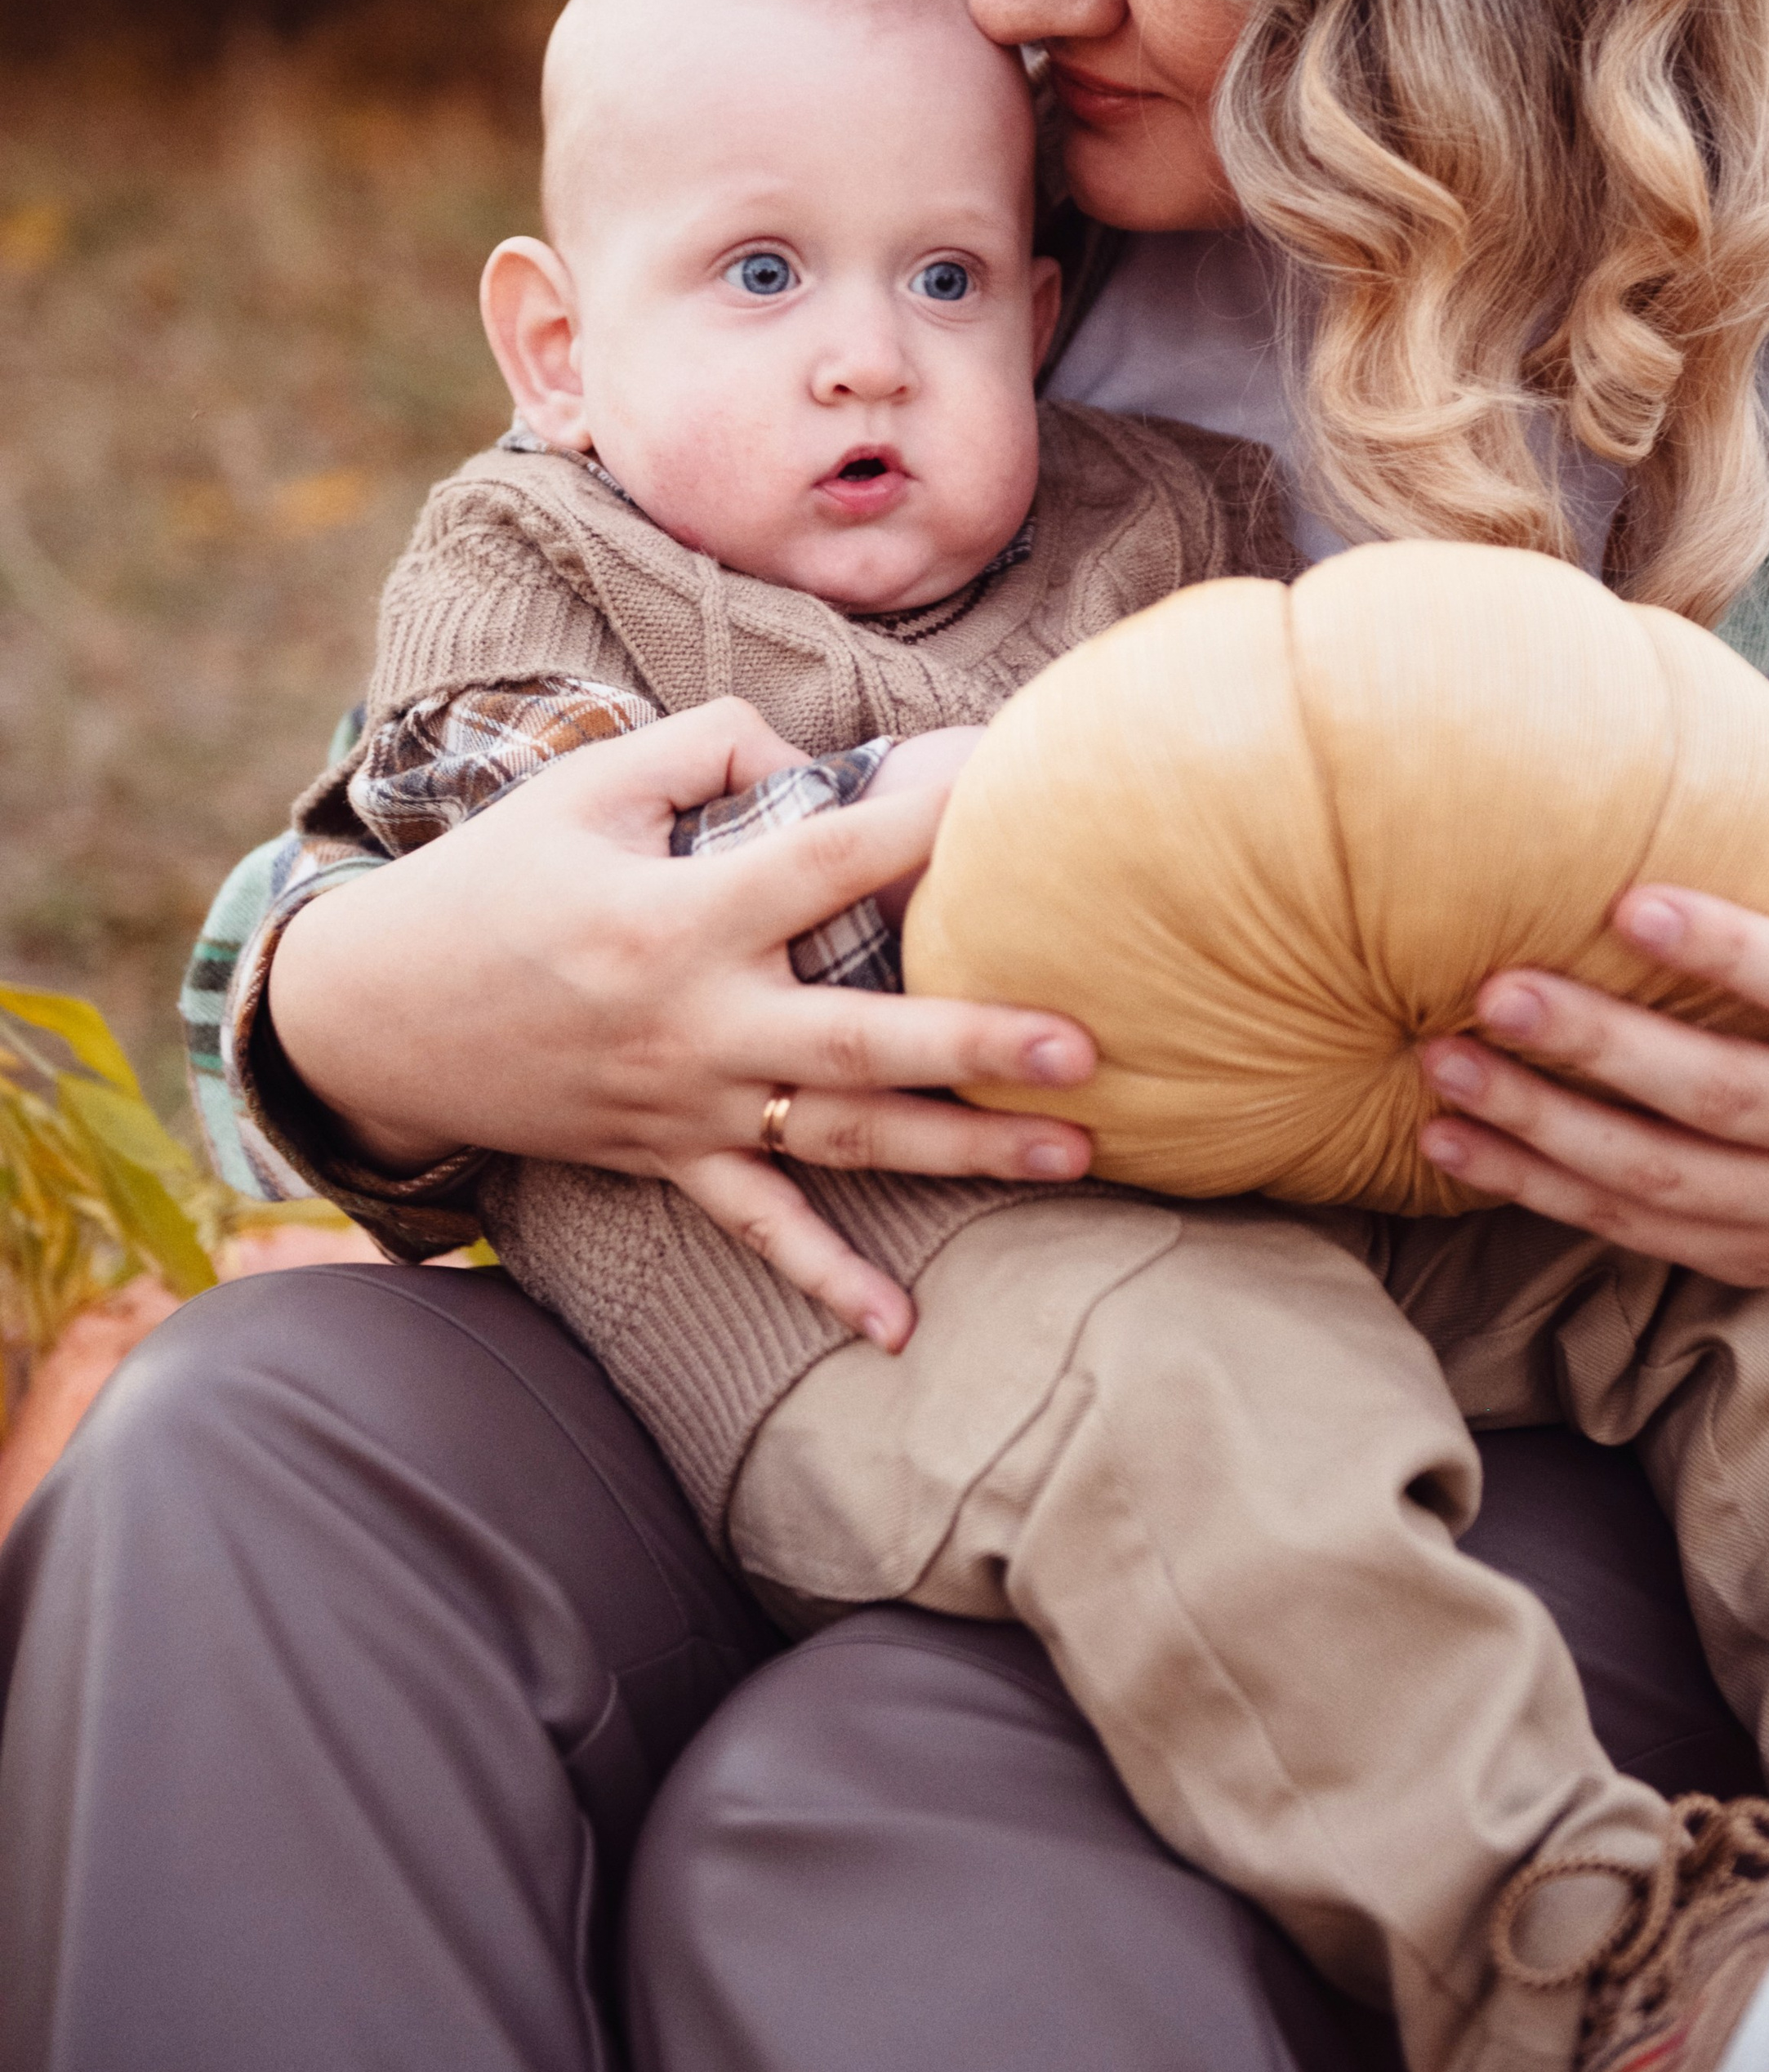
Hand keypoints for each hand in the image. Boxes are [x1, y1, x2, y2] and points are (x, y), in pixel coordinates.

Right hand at [270, 700, 1095, 1352]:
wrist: (378, 1013)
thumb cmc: (498, 878)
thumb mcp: (586, 783)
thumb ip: (708, 743)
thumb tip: (822, 758)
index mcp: (674, 915)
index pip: (824, 862)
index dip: (920, 825)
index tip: (1014, 802)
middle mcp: (691, 1022)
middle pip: (856, 1040)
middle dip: (976, 1046)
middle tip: (1086, 1046)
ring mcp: (683, 1107)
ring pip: (839, 1139)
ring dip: (959, 1154)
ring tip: (1074, 1156)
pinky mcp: (666, 1160)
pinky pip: (755, 1228)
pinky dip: (823, 1279)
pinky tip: (898, 1328)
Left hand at [1415, 725, 1768, 1325]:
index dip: (1736, 952)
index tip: (1629, 904)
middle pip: (1724, 1095)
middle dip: (1603, 1046)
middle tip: (1496, 989)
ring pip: (1658, 1176)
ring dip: (1539, 1124)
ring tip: (1440, 1064)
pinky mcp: (1738, 1256)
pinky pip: (1618, 1224)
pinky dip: (1525, 1184)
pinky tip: (1445, 1140)